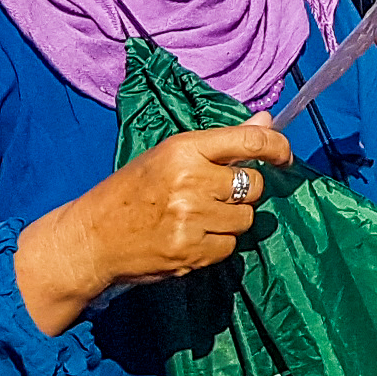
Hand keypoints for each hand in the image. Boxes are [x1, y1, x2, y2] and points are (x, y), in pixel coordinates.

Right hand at [46, 124, 290, 297]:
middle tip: (216, 193)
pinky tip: (193, 237)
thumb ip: (222, 142)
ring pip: (245, 218)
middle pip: (253, 184)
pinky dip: (219, 244)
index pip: (248, 141)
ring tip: (200, 217)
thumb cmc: (131, 191)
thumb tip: (267, 122)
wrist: (92, 239)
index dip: (276, 145)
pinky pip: (230, 247)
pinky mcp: (191, 253)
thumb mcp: (170, 155)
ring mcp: (192, 220)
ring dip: (231, 218)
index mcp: (184, 149)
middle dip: (243, 189)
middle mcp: (191, 182)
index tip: (284, 154)